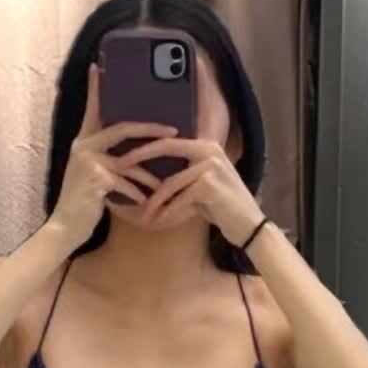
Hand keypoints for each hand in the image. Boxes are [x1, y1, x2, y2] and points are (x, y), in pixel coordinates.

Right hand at [50, 64, 173, 249]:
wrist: (65, 227)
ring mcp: (89, 161)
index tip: (98, 66)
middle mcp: (83, 146)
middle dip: (151, 130)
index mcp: (83, 142)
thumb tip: (134, 154)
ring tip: (167, 181)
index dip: (96, 88)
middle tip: (174, 130)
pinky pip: (126, 182)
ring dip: (150, 174)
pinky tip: (147, 203)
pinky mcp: (97, 179)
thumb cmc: (82, 203)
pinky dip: (138, 194)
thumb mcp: (92, 176)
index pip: (93, 110)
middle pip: (122, 128)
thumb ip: (107, 160)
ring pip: (129, 161)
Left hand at [129, 137, 264, 247]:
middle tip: (118, 167)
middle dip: (139, 156)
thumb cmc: (222, 209)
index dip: (145, 146)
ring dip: (154, 202)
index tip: (123, 154)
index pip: (169, 140)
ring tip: (143, 216)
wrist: (250, 226)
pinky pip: (180, 199)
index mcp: (205, 146)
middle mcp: (209, 150)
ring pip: (171, 182)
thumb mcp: (201, 187)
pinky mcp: (210, 185)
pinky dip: (168, 212)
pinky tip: (158, 222)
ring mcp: (211, 165)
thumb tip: (151, 180)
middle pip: (166, 146)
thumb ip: (182, 178)